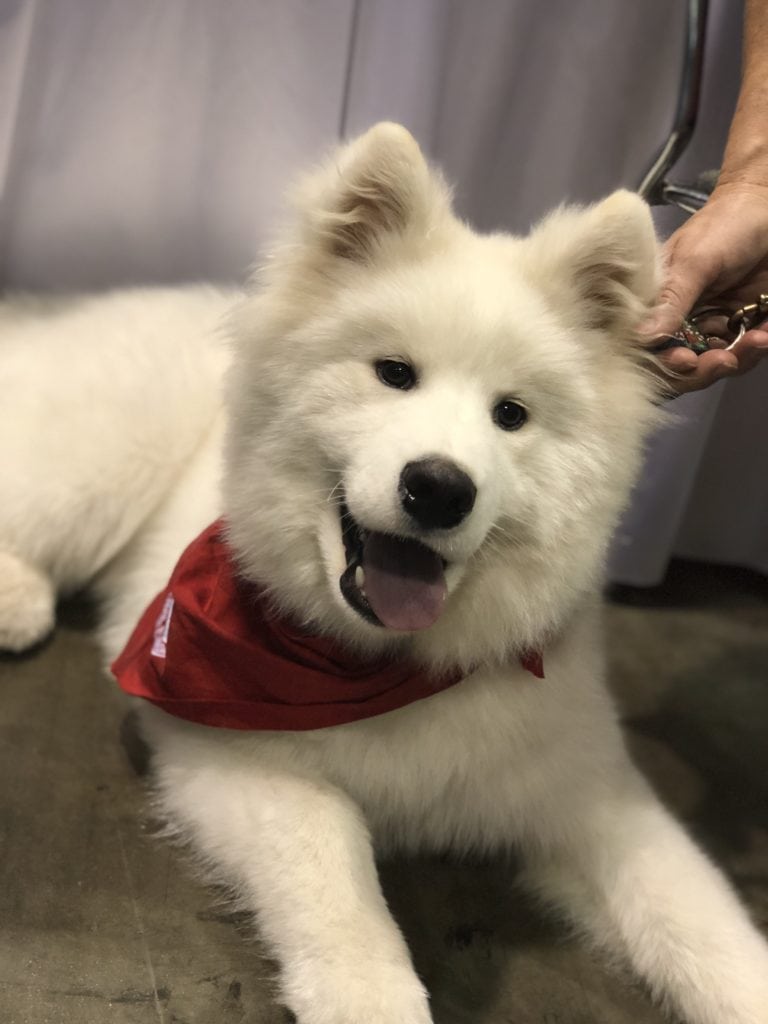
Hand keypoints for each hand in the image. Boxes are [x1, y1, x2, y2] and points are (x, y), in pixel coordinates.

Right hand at [640, 183, 767, 393]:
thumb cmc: (724, 224)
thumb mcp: (694, 261)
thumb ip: (672, 300)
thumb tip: (642, 338)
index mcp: (659, 305)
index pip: (652, 348)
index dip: (663, 364)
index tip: (685, 361)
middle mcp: (684, 319)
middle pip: (685, 365)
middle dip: (703, 370)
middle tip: (724, 360)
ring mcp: (716, 321)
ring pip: (719, 360)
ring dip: (738, 358)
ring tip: (757, 340)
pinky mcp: (745, 320)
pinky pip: (748, 347)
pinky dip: (758, 346)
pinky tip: (766, 335)